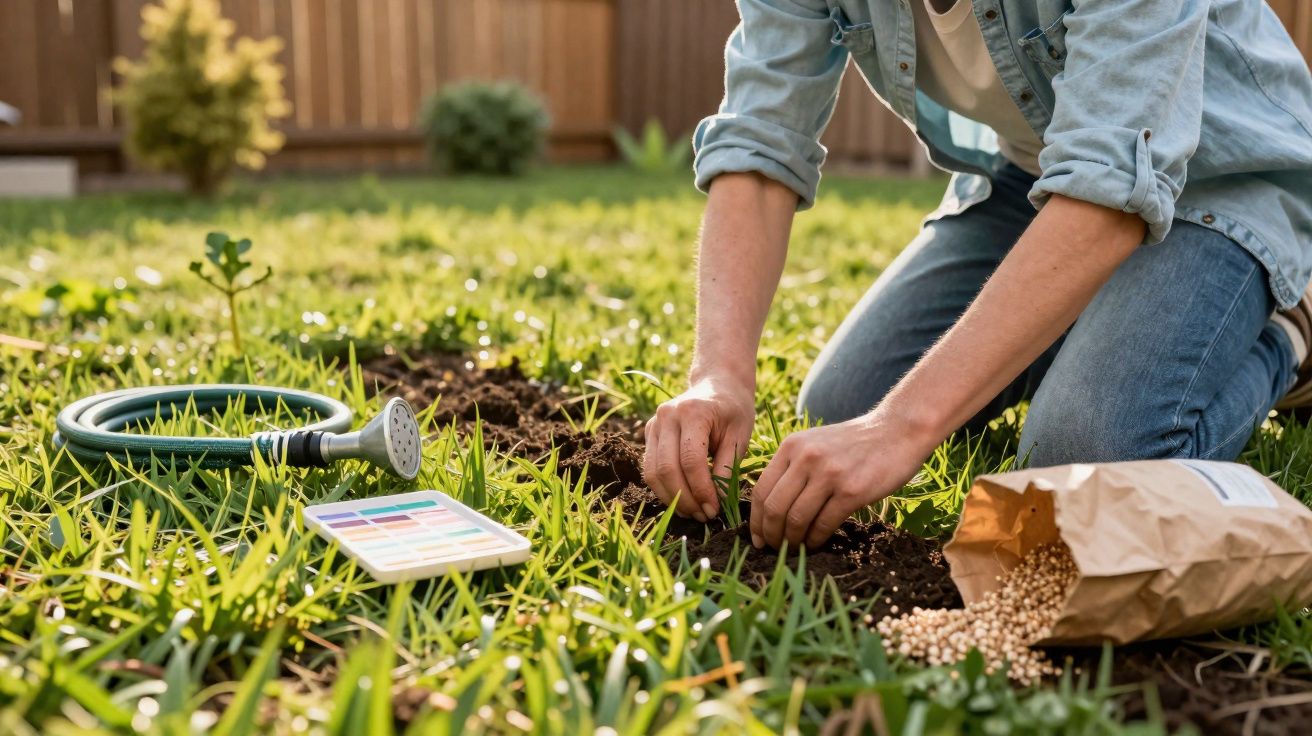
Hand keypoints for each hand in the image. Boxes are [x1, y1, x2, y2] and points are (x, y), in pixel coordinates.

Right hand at [643, 374, 754, 520]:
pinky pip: (649, 468)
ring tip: (692, 512)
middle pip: (667, 468)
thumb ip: (726, 468)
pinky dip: (663, 488)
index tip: (714, 509)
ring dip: (671, 498)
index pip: (691, 460)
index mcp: (693, 412)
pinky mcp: (649, 432)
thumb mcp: (740, 436)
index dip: (701, 490)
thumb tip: (717, 503)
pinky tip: (682, 499)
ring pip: (652, 472)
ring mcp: (654, 423)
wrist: (718, 384)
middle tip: (703, 516)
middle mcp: (667, 415)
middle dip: (685, 498)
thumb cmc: (734, 410)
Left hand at [750, 411, 934, 549]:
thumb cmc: (854, 443)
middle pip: (774, 508)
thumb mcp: (815, 443)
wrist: (897, 431)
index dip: (756, 520)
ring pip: (796, 519)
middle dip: (770, 535)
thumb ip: (792, 467)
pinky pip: (823, 524)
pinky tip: (815, 545)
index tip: (757, 538)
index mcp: (791, 447)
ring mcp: (829, 474)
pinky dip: (815, 540)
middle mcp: (806, 458)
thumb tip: (770, 507)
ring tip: (794, 550)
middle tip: (773, 549)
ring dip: (791, 541)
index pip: (761, 490)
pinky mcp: (851, 491)